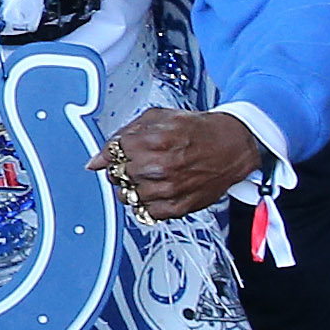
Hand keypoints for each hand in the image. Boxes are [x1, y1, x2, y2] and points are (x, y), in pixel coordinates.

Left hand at [96, 107, 261, 221]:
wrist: (232, 146)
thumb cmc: (198, 131)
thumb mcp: (160, 117)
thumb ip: (125, 133)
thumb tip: (97, 157)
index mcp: (155, 140)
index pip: (112, 153)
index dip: (112, 152)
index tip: (116, 154)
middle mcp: (161, 166)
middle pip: (116, 175)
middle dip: (120, 168)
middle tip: (135, 163)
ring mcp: (169, 189)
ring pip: (127, 195)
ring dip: (131, 186)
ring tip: (147, 176)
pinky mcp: (177, 207)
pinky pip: (145, 212)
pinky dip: (145, 202)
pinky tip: (155, 189)